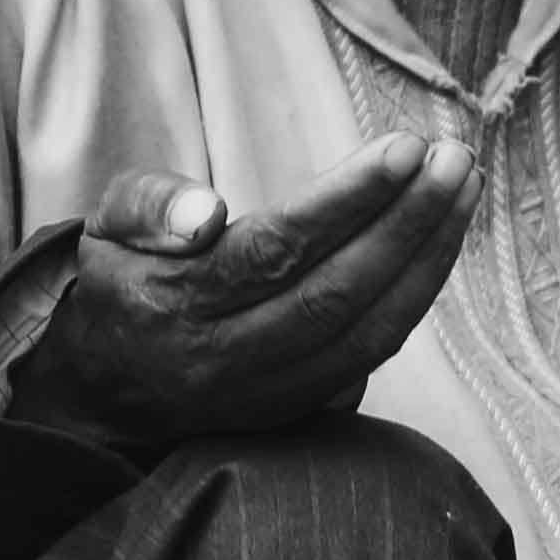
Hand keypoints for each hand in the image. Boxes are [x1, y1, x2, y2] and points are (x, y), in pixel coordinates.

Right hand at [0, 128, 478, 449]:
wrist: (97, 389)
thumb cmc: (116, 282)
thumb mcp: (105, 226)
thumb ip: (150, 205)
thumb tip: (207, 212)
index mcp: (172, 304)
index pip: (275, 250)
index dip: (346, 201)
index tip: (403, 148)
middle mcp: (221, 359)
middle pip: (335, 293)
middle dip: (407, 223)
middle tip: (454, 159)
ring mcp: (262, 395)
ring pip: (365, 332)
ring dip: (426, 259)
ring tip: (462, 188)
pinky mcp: (292, 411)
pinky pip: (370, 357)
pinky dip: (413, 298)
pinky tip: (439, 243)